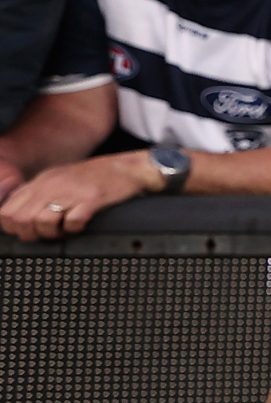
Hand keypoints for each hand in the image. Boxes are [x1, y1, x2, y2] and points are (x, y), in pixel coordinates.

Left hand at [0, 153, 151, 241]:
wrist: (127, 168)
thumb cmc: (95, 177)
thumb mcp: (58, 179)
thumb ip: (37, 194)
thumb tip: (19, 216)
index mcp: (41, 182)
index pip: (8, 210)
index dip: (14, 227)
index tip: (28, 231)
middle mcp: (52, 186)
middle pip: (20, 219)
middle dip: (30, 234)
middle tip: (46, 234)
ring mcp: (71, 192)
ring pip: (42, 222)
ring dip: (51, 234)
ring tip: (63, 231)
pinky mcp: (92, 199)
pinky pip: (73, 222)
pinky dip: (74, 230)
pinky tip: (80, 226)